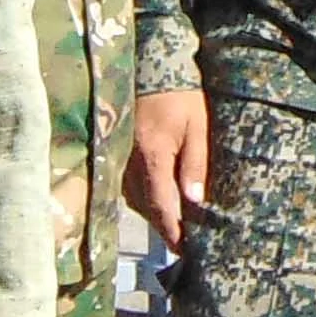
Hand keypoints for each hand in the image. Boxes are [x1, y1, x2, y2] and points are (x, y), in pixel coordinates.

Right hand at [123, 84, 213, 248]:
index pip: (161, 205)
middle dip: (165, 225)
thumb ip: (195, 165)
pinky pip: (128, 186)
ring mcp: (121, 157)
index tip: (184, 249)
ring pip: (135, 199)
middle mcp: (131, 161)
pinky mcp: (118, 152)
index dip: (172, 231)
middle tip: (185, 240)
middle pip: (146, 207)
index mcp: (152, 156)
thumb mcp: (197, 128)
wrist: (152, 66)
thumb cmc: (181, 96)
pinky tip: (159, 198)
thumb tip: (195, 201)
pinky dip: (144, 197)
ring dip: (154, 212)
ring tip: (175, 222)